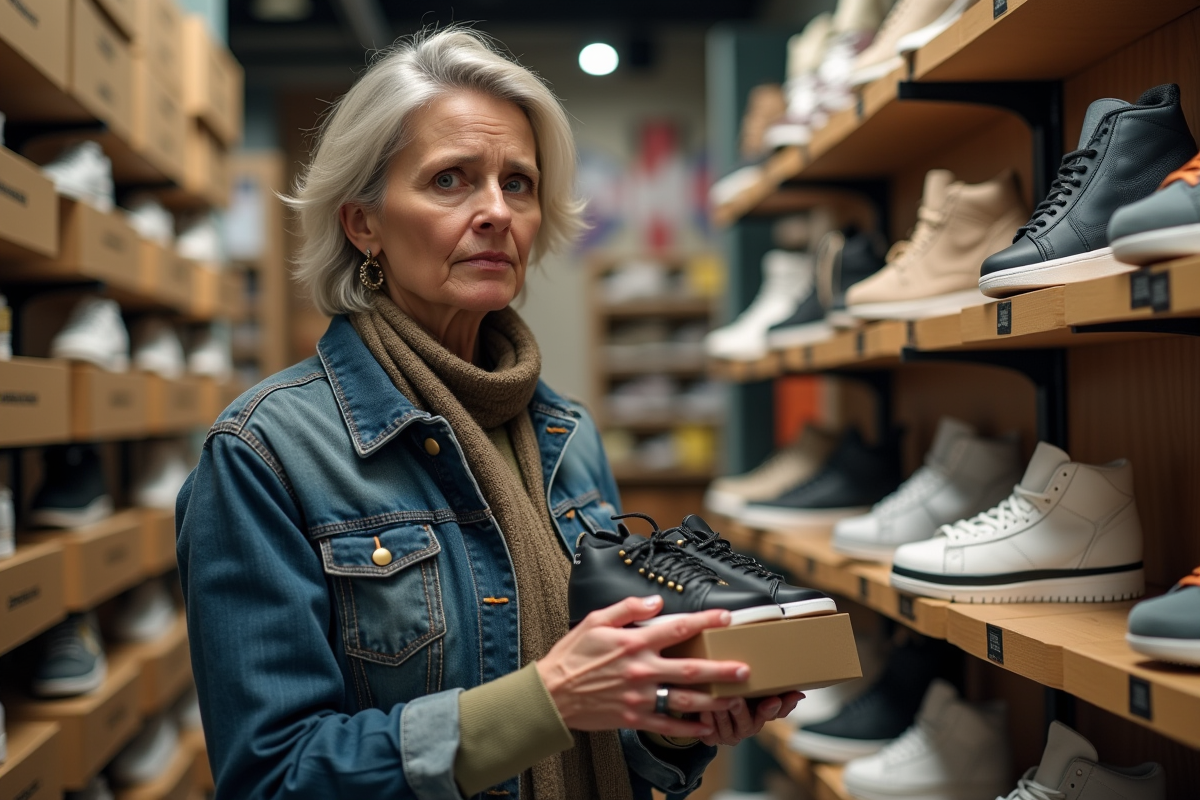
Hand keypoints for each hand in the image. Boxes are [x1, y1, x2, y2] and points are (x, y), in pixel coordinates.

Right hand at [536, 595, 749, 739]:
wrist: (552, 694)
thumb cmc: (572, 657)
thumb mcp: (595, 621)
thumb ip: (627, 608)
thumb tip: (655, 601)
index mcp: (634, 643)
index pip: (677, 628)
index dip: (704, 622)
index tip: (725, 618)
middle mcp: (641, 670)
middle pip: (691, 670)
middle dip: (721, 669)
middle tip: (744, 669)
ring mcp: (639, 697)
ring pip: (685, 700)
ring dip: (713, 700)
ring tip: (734, 699)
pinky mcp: (634, 718)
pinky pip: (667, 725)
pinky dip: (688, 728)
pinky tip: (705, 728)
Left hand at [697, 691, 803, 746]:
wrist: (707, 708)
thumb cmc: (735, 694)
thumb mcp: (755, 690)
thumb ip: (777, 691)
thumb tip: (800, 693)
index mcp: (762, 716)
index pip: (775, 714)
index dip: (777, 708)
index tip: (775, 699)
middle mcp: (747, 728)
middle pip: (748, 724)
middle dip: (741, 712)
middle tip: (737, 700)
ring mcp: (729, 735)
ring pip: (726, 725)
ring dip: (720, 712)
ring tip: (715, 698)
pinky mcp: (711, 738)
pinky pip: (709, 730)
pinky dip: (705, 718)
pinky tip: (702, 708)